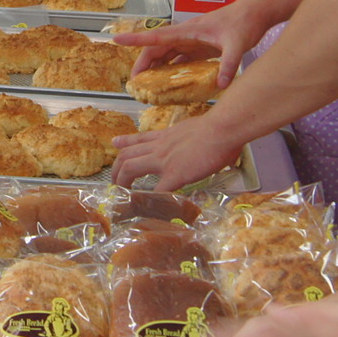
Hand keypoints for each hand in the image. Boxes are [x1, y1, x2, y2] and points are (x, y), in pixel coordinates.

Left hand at [109, 116, 245, 191]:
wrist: (223, 128)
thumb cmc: (219, 128)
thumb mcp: (197, 130)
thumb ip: (194, 139)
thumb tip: (207, 144)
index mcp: (167, 136)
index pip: (141, 138)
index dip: (125, 142)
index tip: (115, 144)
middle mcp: (160, 147)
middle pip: (127, 155)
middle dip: (117, 169)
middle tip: (114, 181)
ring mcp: (165, 160)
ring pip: (131, 168)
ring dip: (122, 181)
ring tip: (121, 193)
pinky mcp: (175, 174)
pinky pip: (157, 190)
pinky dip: (150, 200)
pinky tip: (148, 208)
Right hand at [113, 2, 261, 82]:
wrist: (256, 13)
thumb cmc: (244, 22)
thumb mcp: (236, 44)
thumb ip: (229, 64)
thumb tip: (222, 84)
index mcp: (188, 31)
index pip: (156, 36)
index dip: (136, 39)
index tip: (117, 40)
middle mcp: (186, 36)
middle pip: (157, 50)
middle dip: (143, 65)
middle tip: (135, 84)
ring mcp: (192, 42)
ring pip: (167, 56)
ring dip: (156, 69)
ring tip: (148, 87)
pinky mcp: (201, 48)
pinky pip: (180, 60)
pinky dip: (172, 71)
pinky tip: (170, 84)